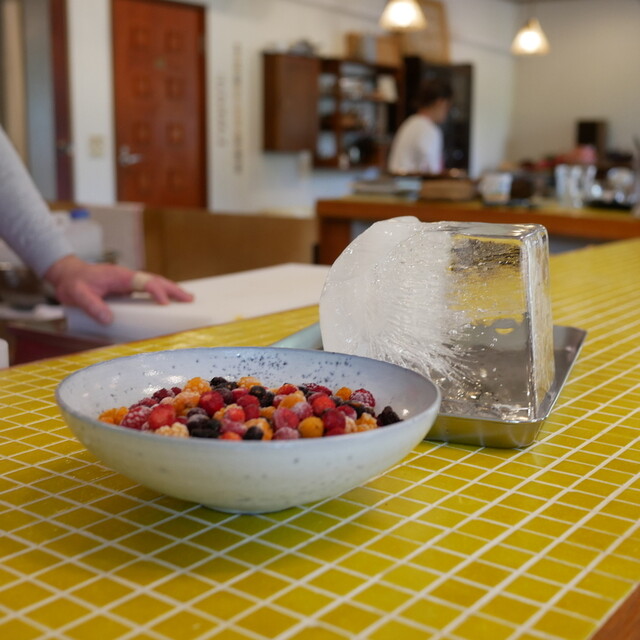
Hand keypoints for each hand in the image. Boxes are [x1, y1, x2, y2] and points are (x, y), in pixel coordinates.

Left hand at [44, 255, 193, 324]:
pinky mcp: (127, 288)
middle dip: (173, 289)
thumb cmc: (73, 283)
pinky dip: (162, 294)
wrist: (68, 274)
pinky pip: (149, 290)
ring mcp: (129, 282)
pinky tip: (169, 302)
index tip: (165, 303)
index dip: (156, 292)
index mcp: (119, 276)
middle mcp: (128, 277)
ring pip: (155, 284)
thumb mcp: (78, 295)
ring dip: (171, 291)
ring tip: (187, 299)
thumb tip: (109, 319)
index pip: (144, 282)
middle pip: (156, 280)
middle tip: (190, 299)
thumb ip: (93, 306)